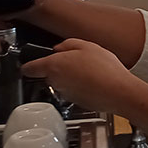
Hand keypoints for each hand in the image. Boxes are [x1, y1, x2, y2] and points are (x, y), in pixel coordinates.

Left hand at [21, 38, 138, 113]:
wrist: (119, 92)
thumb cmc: (105, 70)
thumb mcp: (88, 45)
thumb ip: (68, 44)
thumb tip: (59, 48)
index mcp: (53, 66)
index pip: (29, 68)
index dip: (29, 64)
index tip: (32, 63)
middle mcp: (55, 82)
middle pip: (49, 74)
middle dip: (59, 69)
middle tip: (77, 61)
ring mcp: (65, 94)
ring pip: (63, 83)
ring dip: (72, 78)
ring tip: (90, 72)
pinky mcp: (76, 102)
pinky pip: (75, 92)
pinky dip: (82, 87)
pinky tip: (96, 81)